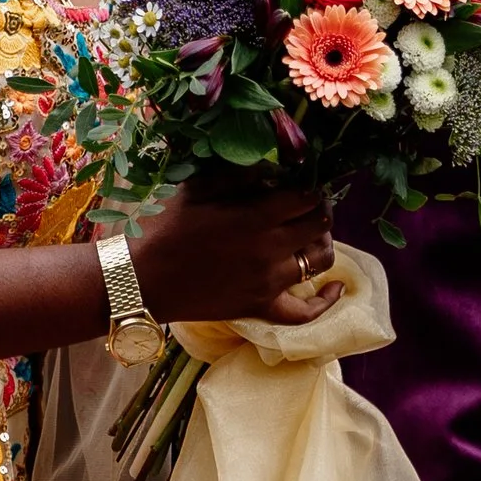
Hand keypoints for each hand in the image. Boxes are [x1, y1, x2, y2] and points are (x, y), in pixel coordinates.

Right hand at [128, 186, 335, 327]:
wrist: (142, 279)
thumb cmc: (164, 228)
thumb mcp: (199, 189)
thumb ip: (240, 175)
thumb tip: (273, 169)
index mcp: (256, 216)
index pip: (305, 196)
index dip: (310, 186)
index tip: (304, 182)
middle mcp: (270, 249)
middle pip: (318, 225)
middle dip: (320, 210)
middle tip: (310, 204)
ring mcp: (269, 282)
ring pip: (319, 260)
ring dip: (323, 242)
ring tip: (314, 233)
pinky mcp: (261, 307)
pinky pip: (305, 311)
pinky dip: (326, 300)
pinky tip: (338, 286)